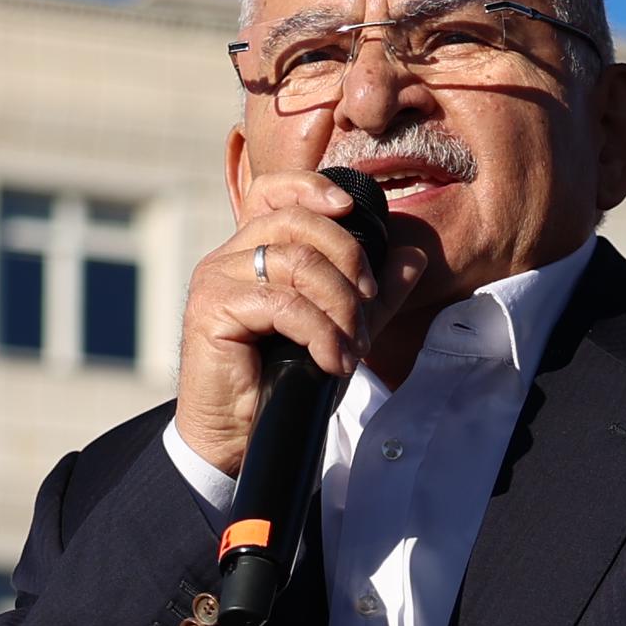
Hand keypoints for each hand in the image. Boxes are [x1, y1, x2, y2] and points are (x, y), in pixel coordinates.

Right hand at [174, 170, 390, 479]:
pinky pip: (282, 304)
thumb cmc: (281, 383)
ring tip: (350, 346)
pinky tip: (331, 361)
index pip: (274, 192)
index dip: (313, 188)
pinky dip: (319, 333)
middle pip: (297, 223)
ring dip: (339, 306)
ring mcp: (216, 279)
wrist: (237, 437)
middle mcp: (228, 256)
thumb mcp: (339, 329)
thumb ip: (374, 294)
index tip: (351, 208)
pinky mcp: (211, 310)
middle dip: (348, 261)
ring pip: (295, 263)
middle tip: (368, 305)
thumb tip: (413, 256)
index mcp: (251, 250)